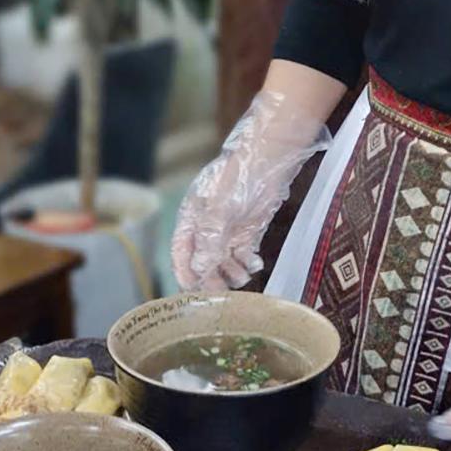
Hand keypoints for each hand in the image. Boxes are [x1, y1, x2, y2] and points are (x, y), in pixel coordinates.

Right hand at [170, 89, 330, 292]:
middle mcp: (208, 226)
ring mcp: (229, 228)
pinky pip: (244, 254)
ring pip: (224, 261)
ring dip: (232, 272)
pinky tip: (256, 263)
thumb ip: (209, 240)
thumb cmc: (238, 176)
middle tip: (223, 292)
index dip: (185, 273)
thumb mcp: (219, 209)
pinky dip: (248, 263)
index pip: (181, 252)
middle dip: (211, 278)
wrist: (270, 157)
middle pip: (203, 261)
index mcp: (192, 218)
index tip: (193, 292)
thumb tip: (199, 270)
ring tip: (244, 274)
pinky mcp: (249, 229)